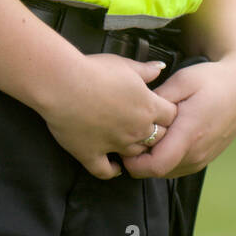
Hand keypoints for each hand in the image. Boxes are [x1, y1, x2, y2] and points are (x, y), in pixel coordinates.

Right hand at [39, 52, 179, 179]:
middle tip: (147, 125)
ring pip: (136, 155)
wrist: (64, 84)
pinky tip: (114, 166)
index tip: (159, 108)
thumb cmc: (94, 70)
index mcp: (147, 106)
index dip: (167, 112)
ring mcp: (115, 144)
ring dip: (136, 149)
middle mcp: (135, 129)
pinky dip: (112, 171)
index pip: (171, 116)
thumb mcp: (124, 64)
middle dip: (156, 132)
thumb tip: (160, 68)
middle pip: (159, 138)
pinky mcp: (92, 154)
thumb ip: (145, 70)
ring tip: (130, 142)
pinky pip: (106, 171)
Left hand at [119, 52, 235, 179]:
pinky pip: (177, 167)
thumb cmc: (212, 80)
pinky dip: (164, 158)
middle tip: (126, 136)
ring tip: (142, 135)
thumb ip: (159, 99)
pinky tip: (160, 138)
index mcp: (190, 133)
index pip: (156, 165)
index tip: (122, 144)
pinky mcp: (204, 158)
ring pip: (167, 171)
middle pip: (157, 171)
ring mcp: (202, 158)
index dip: (134, 162)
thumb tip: (138, 110)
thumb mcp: (183, 81)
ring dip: (151, 160)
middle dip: (138, 160)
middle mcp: (197, 152)